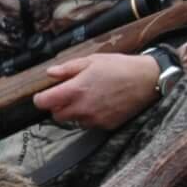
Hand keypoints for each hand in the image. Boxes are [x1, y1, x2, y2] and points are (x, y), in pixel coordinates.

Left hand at [32, 52, 160, 131]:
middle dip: (57, 106)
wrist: (146, 80)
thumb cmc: (119, 67)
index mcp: (76, 90)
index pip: (45, 102)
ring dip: (73, 112)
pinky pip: (89, 124)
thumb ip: (68, 69)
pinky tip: (99, 104)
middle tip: (66, 95)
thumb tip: (50, 73)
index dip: (40, 99)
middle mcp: (83, 108)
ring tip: (87, 97)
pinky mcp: (106, 125)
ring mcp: (95, 119)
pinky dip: (89, 116)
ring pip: (73, 120)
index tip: (41, 95)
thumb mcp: (92, 61)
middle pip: (57, 115)